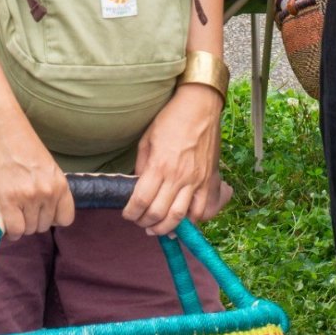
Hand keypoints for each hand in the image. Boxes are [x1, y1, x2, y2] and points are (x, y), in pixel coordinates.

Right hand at [0, 102, 72, 237]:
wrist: (1, 125)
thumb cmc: (20, 141)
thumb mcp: (45, 166)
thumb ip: (48, 186)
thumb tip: (41, 209)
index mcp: (60, 183)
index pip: (66, 218)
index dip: (52, 219)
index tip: (41, 213)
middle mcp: (48, 192)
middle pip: (44, 226)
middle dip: (32, 221)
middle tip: (20, 209)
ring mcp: (29, 196)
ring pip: (28, 229)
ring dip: (19, 225)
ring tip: (11, 211)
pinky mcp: (8, 199)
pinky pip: (14, 229)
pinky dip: (10, 230)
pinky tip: (4, 221)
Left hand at [126, 83, 223, 235]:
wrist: (200, 106)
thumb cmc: (171, 119)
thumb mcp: (147, 139)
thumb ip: (142, 166)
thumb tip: (138, 186)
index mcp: (159, 166)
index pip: (140, 201)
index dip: (131, 213)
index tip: (127, 214)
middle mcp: (177, 177)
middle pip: (158, 213)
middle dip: (145, 223)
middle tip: (140, 222)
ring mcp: (195, 180)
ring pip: (179, 217)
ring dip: (165, 228)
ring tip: (157, 228)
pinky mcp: (208, 180)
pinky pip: (200, 210)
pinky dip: (190, 222)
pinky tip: (180, 222)